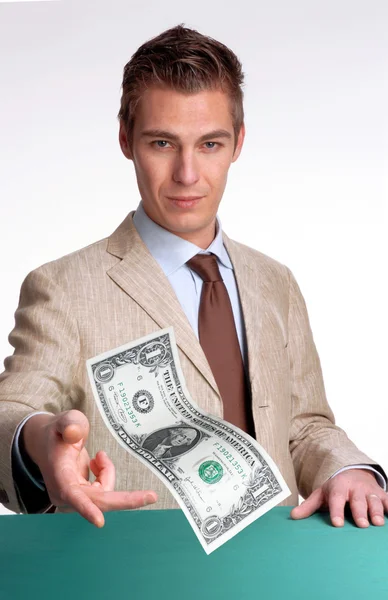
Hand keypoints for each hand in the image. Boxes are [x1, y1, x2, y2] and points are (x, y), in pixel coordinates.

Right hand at [22, 409, 156, 526]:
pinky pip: (105, 490)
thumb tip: (75, 433)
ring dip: (107, 472)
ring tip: (98, 455)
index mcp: (59, 475)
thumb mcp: (64, 420)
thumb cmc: (58, 433)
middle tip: (152, 496)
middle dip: (126, 499)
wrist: (47, 444)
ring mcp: (74, 498)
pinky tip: (97, 462)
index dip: (86, 508)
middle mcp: (65, 492)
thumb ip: (70, 423)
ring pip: (105, 492)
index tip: (99, 521)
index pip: (72, 494)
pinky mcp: (83, 498)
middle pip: (99, 501)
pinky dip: (106, 474)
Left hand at [290, 469, 387, 526]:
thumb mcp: (321, 494)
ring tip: (378, 523)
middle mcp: (355, 489)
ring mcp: (369, 492)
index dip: (336, 511)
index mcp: (338, 488)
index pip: (336, 499)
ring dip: (376, 511)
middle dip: (360, 512)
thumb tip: (293, 516)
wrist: (353, 472)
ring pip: (374, 501)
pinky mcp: (381, 495)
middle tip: (361, 524)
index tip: (336, 523)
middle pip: (357, 501)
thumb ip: (309, 506)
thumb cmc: (336, 488)